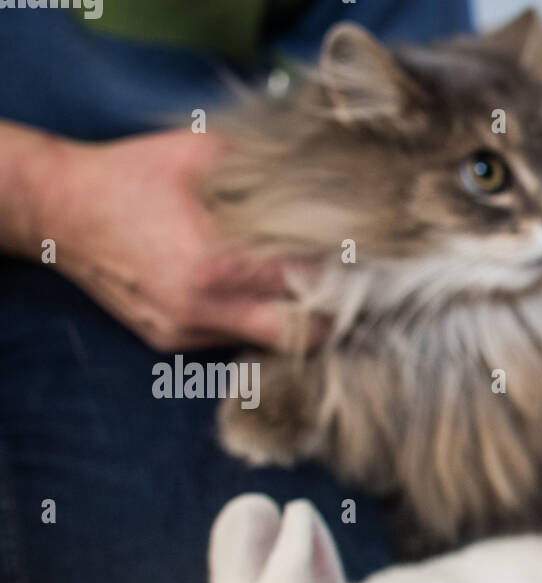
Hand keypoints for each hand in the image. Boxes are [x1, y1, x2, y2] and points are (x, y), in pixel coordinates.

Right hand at [39, 129, 319, 351]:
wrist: (57, 210)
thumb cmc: (130, 175)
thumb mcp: (200, 155)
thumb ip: (264, 171)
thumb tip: (325, 178)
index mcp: (214, 264)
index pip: (306, 285)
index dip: (340, 274)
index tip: (358, 259)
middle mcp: (202, 310)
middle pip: (300, 336)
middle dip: (327, 315)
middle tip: (346, 291)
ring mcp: (185, 332)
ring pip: (265, 342)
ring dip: (287, 319)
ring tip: (300, 287)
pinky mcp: (171, 343)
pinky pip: (229, 340)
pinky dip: (247, 319)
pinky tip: (248, 291)